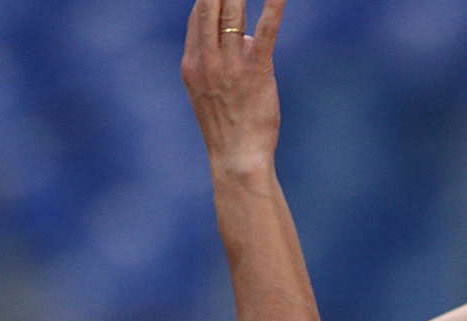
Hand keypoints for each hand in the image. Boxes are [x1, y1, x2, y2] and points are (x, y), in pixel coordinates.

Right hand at [181, 0, 286, 170]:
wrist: (237, 158)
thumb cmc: (229, 128)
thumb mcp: (214, 91)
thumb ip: (224, 60)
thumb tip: (245, 37)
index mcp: (193, 64)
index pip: (198, 16)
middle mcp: (207, 60)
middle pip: (210, 6)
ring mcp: (229, 65)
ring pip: (233, 12)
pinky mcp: (255, 70)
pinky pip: (266, 29)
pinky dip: (274, 5)